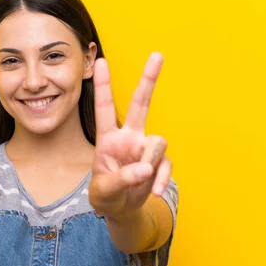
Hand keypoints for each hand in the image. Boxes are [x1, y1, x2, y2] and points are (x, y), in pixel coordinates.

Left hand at [89, 53, 172, 220]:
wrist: (121, 210)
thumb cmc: (106, 195)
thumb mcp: (104, 190)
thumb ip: (122, 178)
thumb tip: (145, 168)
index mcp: (108, 139)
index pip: (105, 108)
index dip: (103, 85)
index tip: (100, 61)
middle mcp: (129, 138)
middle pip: (140, 104)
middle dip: (149, 79)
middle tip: (157, 54)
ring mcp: (145, 149)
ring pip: (157, 142)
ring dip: (151, 159)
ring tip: (143, 177)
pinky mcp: (159, 163)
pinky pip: (166, 164)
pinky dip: (161, 178)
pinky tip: (153, 190)